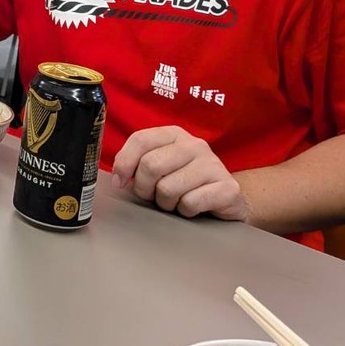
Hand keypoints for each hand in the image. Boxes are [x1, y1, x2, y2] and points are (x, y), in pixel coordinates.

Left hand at [112, 126, 248, 221]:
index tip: (120, 182)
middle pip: (150, 165)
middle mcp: (194, 144)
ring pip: (168, 188)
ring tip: (175, 201)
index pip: (140, 140)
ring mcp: (213, 164)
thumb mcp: (160, 166)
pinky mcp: (227, 187)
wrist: (226, 199)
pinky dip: (185, 211)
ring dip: (166, 203)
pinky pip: (190, 203)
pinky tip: (192, 207)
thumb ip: (138, 162)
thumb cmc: (185, 182)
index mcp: (174, 134)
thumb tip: (117, 177)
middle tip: (153, 195)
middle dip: (144, 188)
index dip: (124, 164)